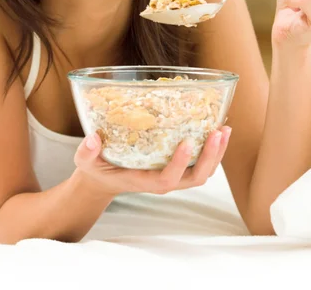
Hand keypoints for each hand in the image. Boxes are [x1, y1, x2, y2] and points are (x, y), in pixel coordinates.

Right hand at [74, 126, 231, 196]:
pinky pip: (200, 163)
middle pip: (194, 178)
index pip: (167, 179)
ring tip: (224, 128)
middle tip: (218, 131)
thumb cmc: (97, 168)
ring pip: (202, 172)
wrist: (104, 180)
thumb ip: (86, 152)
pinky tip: (217, 128)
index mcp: (143, 181)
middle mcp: (163, 181)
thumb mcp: (86, 162)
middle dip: (210, 157)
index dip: (180, 163)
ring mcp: (172, 176)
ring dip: (217, 153)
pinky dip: (212, 150)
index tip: (188, 141)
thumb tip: (92, 139)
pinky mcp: (177, 167)